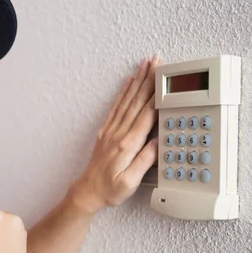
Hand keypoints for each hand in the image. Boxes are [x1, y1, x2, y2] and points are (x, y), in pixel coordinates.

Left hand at [69, 56, 161, 213]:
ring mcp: (110, 130)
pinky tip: (128, 82)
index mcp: (127, 145)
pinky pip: (116, 107)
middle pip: (136, 101)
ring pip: (126, 100)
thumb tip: (159, 142)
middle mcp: (118, 134)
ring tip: (145, 64)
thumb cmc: (110, 189)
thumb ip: (145, 161)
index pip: (145, 115)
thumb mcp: (130, 182)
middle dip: (148, 80)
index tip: (164, 78)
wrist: (88, 191)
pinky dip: (123, 92)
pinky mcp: (106, 131)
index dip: (156, 95)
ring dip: (137, 81)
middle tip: (157, 61)